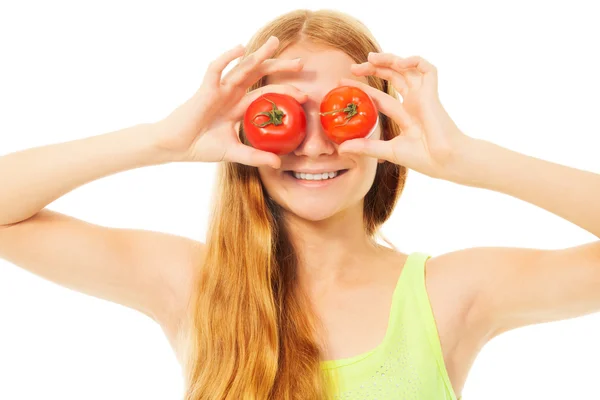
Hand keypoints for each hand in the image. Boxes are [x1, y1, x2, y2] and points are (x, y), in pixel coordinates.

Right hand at [152, 36, 306, 167]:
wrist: (177, 147)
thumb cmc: (202, 147)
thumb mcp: (234, 152)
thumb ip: (255, 156)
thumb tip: (278, 163)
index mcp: (239, 106)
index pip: (267, 93)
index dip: (285, 92)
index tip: (305, 95)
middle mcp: (232, 94)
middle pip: (259, 75)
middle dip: (279, 67)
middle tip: (301, 63)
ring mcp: (219, 89)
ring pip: (242, 67)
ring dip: (259, 55)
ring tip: (274, 43)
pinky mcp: (206, 89)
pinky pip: (216, 69)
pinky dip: (227, 57)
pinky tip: (240, 48)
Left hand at [337, 52, 471, 180]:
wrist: (444, 160)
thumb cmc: (423, 158)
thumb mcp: (388, 151)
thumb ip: (366, 147)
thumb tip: (341, 148)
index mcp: (404, 114)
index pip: (379, 96)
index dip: (363, 88)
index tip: (343, 82)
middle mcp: (413, 102)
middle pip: (391, 77)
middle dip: (373, 68)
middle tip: (353, 67)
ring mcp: (423, 96)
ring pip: (406, 68)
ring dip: (389, 60)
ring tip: (370, 58)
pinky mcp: (432, 93)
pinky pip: (427, 68)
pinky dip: (414, 60)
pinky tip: (399, 62)